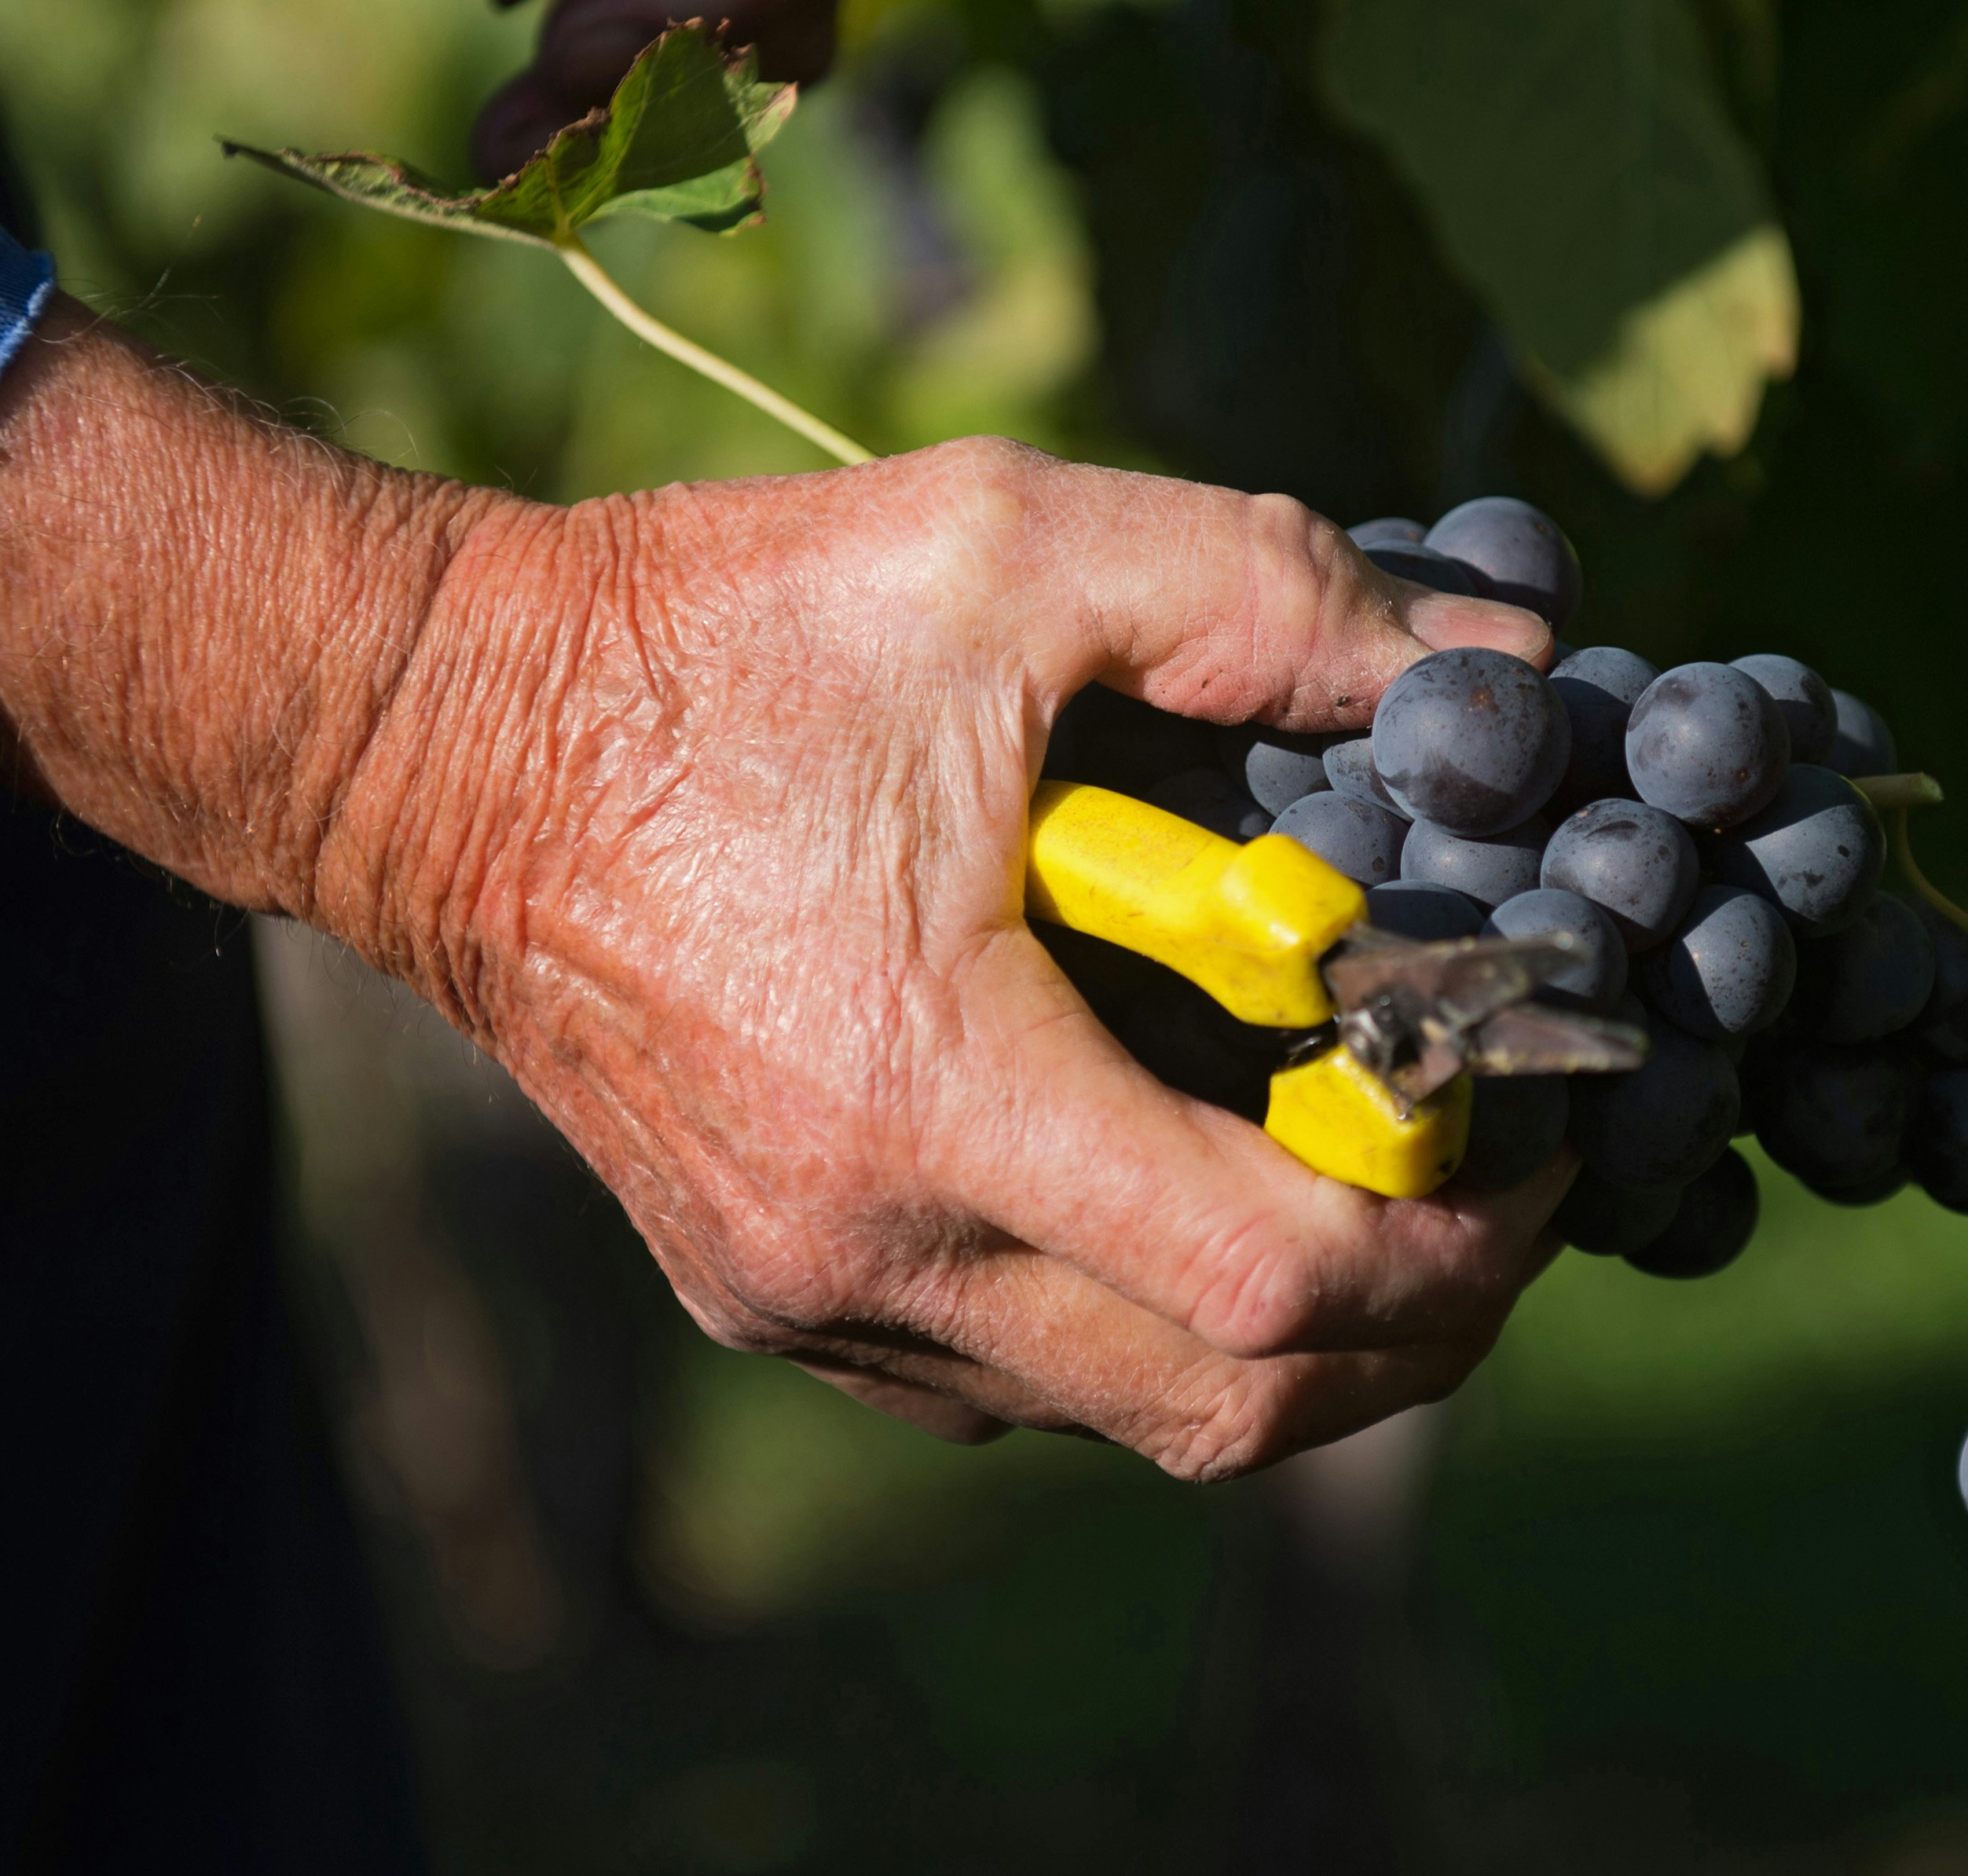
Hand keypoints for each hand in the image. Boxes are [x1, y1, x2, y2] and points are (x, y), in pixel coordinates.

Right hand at [0, 301, 1570, 1474]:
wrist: (434, 744)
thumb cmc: (707, 643)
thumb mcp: (998, 548)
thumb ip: (1264, 592)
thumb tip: (1483, 665)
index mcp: (934, 1089)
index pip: (1270, 1278)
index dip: (1453, 1241)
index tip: (1533, 1147)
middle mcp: (869, 1246)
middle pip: (1227, 1412)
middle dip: (1412, 1332)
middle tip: (1491, 1198)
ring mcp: (805, 1293)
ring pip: (1124, 1418)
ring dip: (1284, 1344)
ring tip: (1359, 1190)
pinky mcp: (761, 1287)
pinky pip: (1011, 1381)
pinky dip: (1137, 1323)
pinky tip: (1170, 1183)